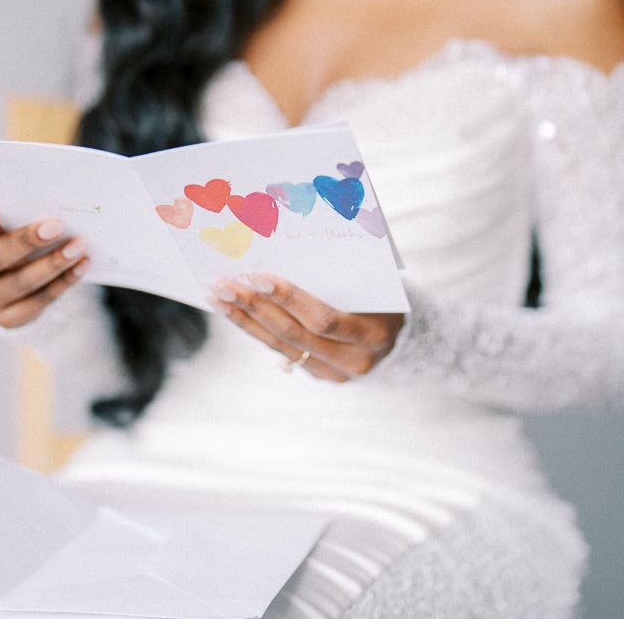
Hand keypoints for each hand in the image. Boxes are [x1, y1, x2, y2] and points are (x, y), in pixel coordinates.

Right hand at [0, 206, 90, 328]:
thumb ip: (20, 216)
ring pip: (19, 283)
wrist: (21, 280)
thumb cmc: (17, 239)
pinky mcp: (6, 318)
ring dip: (52, 263)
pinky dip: (63, 282)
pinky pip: (38, 302)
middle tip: (57, 227)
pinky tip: (81, 265)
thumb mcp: (12, 224)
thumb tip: (50, 211)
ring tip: (78, 246)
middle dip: (25, 242)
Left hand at [205, 272, 404, 382]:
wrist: (404, 337)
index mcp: (373, 333)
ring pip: (281, 346)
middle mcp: (354, 360)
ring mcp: (335, 374)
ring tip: (219, 296)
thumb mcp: (373, 282)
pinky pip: (281, 352)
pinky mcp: (320, 376)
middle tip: (225, 283)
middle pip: (294, 334)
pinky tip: (234, 312)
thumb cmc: (384, 295)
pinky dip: (256, 329)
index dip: (288, 297)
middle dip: (255, 307)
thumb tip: (285, 246)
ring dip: (245, 319)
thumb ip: (340, 272)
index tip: (256, 274)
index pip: (324, 318)